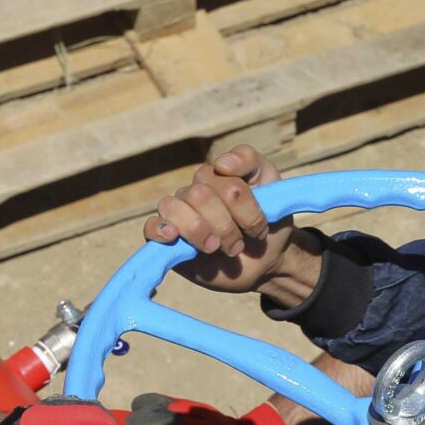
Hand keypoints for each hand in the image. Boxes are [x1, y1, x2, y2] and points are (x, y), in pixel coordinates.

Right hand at [144, 147, 313, 297]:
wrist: (264, 263)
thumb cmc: (269, 223)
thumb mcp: (274, 186)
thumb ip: (251, 161)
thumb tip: (221, 163)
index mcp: (218, 175)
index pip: (225, 179)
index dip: (245, 207)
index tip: (260, 227)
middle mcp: (195, 191)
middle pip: (200, 195)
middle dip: (225, 225)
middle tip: (239, 244)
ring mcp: (180, 214)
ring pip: (174, 208)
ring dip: (200, 231)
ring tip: (216, 248)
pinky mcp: (168, 241)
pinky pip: (150, 227)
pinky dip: (159, 229)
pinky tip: (173, 236)